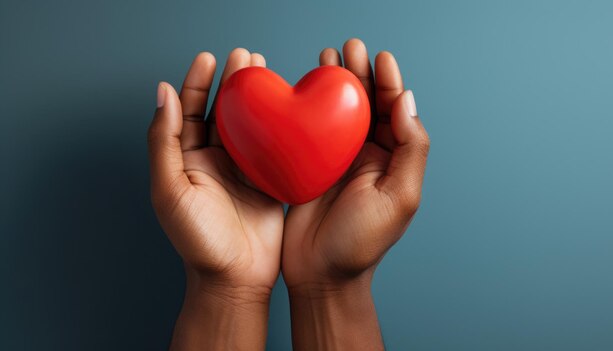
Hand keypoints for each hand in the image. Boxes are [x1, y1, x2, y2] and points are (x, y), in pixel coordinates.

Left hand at [148, 49, 282, 349]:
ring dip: (257, 98)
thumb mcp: (170, 190)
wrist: (235, 278)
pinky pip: (275, 148)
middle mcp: (215, 162)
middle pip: (223, 112)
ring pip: (250, 125)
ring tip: (265, 69)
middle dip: (232, 83)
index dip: (197, 83)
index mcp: (187, 161)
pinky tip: (288, 107)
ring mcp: (244, 171)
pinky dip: (281, 126)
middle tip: (245, 57)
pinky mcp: (269, 182)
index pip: (190, 112)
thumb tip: (164, 93)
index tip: (210, 59)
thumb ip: (164, 141)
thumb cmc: (199, 241)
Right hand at [282, 39, 429, 349]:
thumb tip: (407, 102)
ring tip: (328, 58)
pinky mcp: (307, 167)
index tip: (380, 58)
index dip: (388, 83)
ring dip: (335, 85)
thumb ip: (411, 150)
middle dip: (360, 75)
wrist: (320, 274)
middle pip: (365, 106)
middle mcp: (366, 156)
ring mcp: (336, 161)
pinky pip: (310, 131)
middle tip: (350, 48)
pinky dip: (307, 108)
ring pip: (338, 113)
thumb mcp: (400, 198)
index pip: (394, 113)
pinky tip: (301, 90)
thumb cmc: (360, 243)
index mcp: (392, 161)